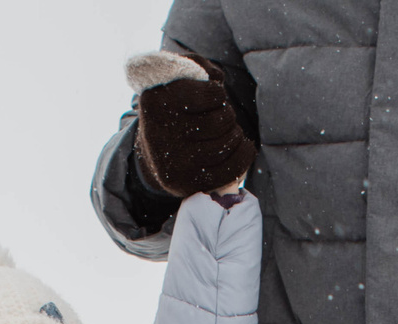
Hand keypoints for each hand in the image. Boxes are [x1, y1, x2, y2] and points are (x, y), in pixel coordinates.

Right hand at [128, 50, 253, 197]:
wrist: (154, 151)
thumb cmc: (173, 107)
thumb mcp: (176, 78)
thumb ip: (197, 65)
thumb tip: (216, 78)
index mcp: (156, 102)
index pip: (212, 94)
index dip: (217, 93)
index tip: (210, 97)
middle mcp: (160, 134)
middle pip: (222, 120)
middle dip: (226, 115)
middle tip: (217, 116)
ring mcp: (174, 162)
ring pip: (228, 143)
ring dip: (234, 134)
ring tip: (225, 131)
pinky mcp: (187, 183)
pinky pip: (231, 169)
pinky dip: (244, 155)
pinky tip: (242, 146)